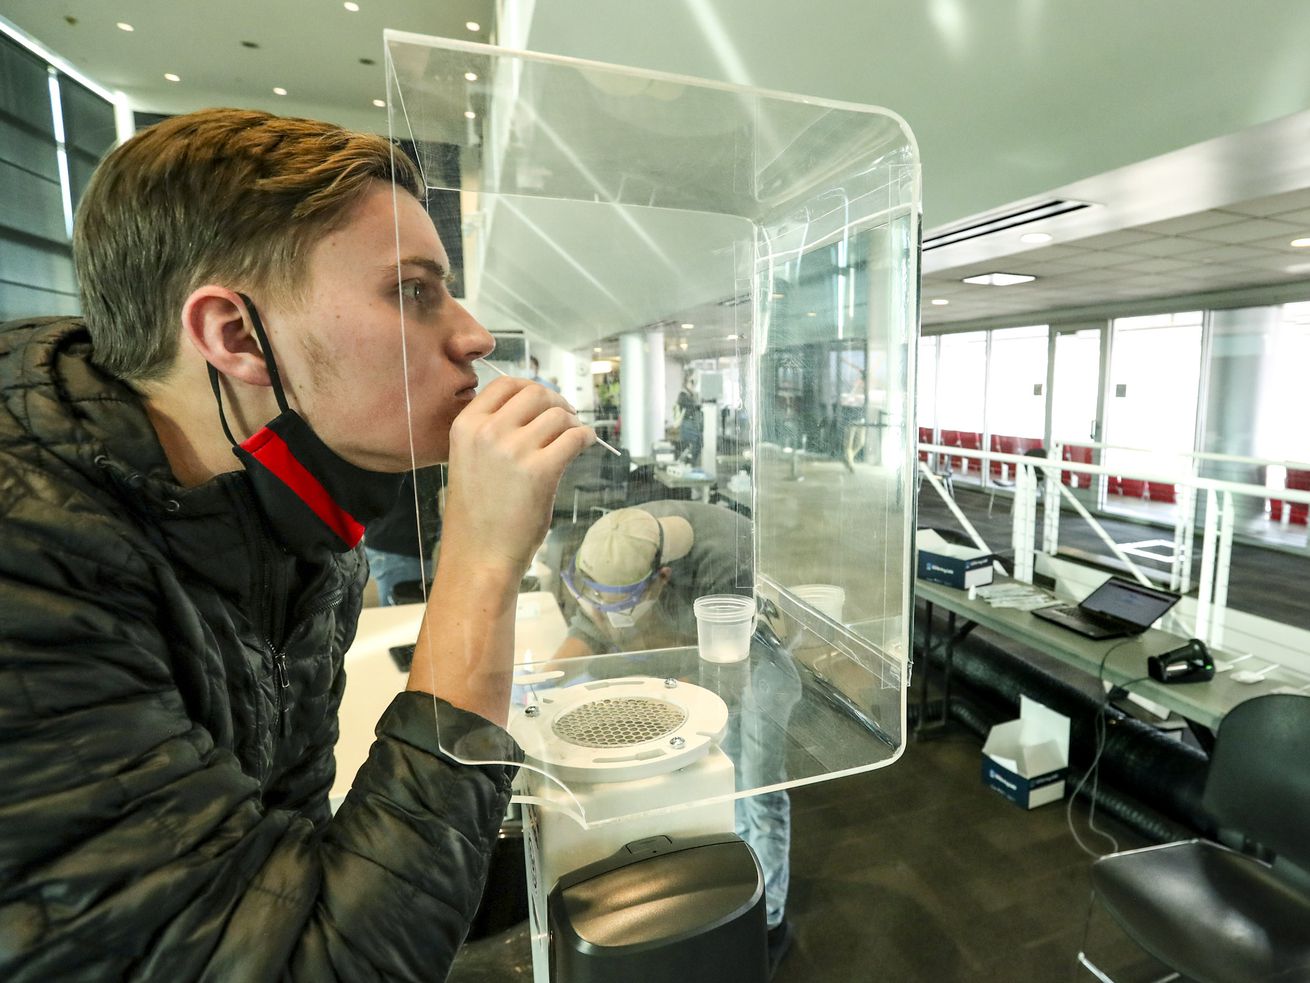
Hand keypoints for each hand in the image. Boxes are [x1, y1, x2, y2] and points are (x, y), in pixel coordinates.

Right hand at [440, 376, 593, 576]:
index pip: (505, 384)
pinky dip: (586, 438)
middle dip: (556, 402)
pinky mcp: (542, 471)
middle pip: (536, 394)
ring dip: (573, 423)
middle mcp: (488, 432)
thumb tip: (538, 408)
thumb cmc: (477, 514)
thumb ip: (495, 431)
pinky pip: (575, 437)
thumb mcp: (471, 460)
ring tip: (574, 437)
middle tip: (566, 418)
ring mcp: (515, 450)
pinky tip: (585, 445)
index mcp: (466, 426)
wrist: (479, 555)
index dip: (531, 388)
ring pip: (559, 415)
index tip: (544, 401)